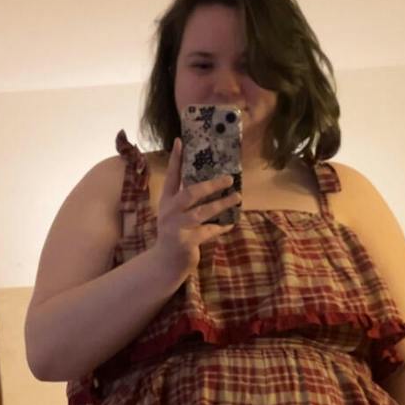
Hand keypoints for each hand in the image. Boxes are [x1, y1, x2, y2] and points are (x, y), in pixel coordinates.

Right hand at [152, 139, 239, 281]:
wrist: (166, 263)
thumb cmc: (176, 234)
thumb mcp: (176, 214)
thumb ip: (188, 201)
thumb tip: (213, 182)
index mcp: (167, 201)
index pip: (171, 176)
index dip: (175, 159)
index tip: (179, 141)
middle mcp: (169, 211)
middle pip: (190, 193)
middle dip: (211, 185)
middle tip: (229, 178)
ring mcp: (176, 227)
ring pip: (202, 212)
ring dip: (222, 204)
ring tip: (237, 197)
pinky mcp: (186, 242)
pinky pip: (208, 231)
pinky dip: (221, 227)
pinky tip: (231, 223)